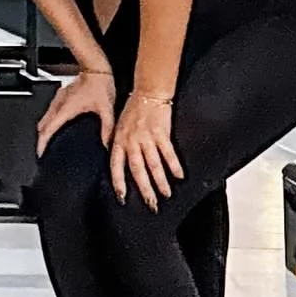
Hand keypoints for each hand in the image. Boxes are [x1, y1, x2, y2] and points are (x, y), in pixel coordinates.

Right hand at [36, 70, 115, 157]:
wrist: (96, 69)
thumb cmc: (99, 84)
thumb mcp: (106, 109)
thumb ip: (107, 128)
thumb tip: (106, 143)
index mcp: (66, 109)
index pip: (48, 129)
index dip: (42, 142)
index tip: (40, 152)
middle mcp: (59, 104)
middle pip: (42, 125)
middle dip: (41, 138)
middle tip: (43, 149)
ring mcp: (58, 99)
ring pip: (44, 118)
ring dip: (44, 129)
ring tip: (48, 139)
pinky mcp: (60, 96)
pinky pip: (50, 112)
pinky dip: (49, 121)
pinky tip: (57, 124)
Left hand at [110, 92, 182, 210]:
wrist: (148, 92)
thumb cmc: (133, 108)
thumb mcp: (118, 126)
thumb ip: (118, 144)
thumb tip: (117, 161)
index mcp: (119, 141)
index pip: (116, 166)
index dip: (118, 182)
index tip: (121, 197)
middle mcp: (131, 141)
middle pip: (137, 170)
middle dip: (144, 189)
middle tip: (150, 204)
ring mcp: (147, 138)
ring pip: (153, 164)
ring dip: (160, 181)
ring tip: (166, 195)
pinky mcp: (161, 133)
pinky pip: (168, 152)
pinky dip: (174, 165)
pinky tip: (179, 176)